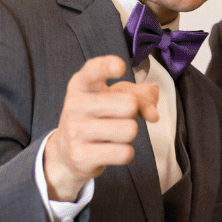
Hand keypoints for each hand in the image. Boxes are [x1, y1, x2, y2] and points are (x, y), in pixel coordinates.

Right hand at [43, 55, 159, 201]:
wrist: (68, 153)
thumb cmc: (97, 119)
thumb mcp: (114, 98)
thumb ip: (140, 96)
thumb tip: (153, 113)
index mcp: (82, 85)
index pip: (93, 70)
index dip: (108, 66)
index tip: (120, 67)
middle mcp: (74, 104)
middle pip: (129, 104)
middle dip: (136, 114)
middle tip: (122, 119)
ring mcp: (74, 130)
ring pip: (130, 130)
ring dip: (130, 135)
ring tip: (113, 135)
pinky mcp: (80, 155)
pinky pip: (124, 153)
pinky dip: (126, 154)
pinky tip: (111, 151)